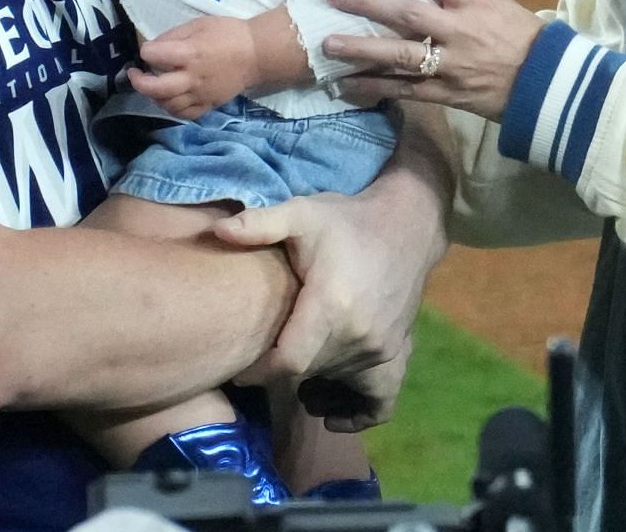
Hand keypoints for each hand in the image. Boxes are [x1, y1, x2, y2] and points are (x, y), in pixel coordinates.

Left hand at [127, 16, 255, 118]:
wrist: (256, 54)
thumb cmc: (228, 34)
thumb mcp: (199, 24)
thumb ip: (173, 35)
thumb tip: (153, 47)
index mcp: (190, 53)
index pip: (155, 55)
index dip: (146, 51)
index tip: (148, 49)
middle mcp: (192, 78)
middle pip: (156, 89)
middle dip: (139, 82)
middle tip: (135, 74)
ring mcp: (200, 95)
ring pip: (168, 105)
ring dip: (154, 96)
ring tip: (154, 86)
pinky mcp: (209, 105)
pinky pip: (185, 114)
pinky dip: (172, 108)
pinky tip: (170, 99)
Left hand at [213, 172, 444, 430]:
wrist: (407, 224)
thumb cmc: (348, 220)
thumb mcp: (302, 212)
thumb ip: (261, 223)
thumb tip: (218, 232)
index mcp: (332, 307)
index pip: (287, 364)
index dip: (258, 373)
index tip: (238, 370)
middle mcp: (360, 337)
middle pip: (307, 376)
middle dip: (279, 375)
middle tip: (259, 361)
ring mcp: (383, 349)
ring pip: (336, 386)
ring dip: (311, 387)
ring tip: (291, 373)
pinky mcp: (398, 354)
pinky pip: (380, 402)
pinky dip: (356, 412)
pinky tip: (332, 409)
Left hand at [320, 0, 543, 122]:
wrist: (549, 85)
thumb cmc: (524, 38)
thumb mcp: (496, 6)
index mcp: (474, 1)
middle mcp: (459, 30)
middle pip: (404, 13)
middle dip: (366, 3)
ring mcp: (451, 64)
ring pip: (398, 55)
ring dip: (360, 51)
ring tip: (328, 45)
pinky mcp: (447, 94)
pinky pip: (405, 90)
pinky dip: (375, 88)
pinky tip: (348, 86)